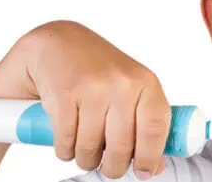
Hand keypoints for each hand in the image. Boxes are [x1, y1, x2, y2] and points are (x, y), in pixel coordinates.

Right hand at [23, 20, 170, 179]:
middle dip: (114, 167)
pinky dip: (64, 150)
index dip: (149, 157)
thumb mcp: (130, 89)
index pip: (155, 128)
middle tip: (109, 167)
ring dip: (86, 160)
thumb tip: (154, 166)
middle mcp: (122, 84)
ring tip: (85, 152)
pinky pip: (66, 141)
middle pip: (122, 146)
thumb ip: (145, 124)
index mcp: (145, 82)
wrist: (56, 42)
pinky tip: (67, 141)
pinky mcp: (63, 95)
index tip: (142, 172)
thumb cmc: (98, 70)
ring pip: (91, 148)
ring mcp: (92, 88)